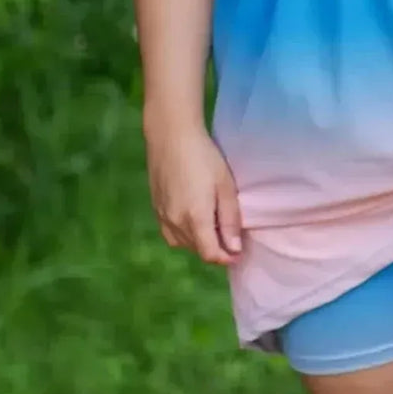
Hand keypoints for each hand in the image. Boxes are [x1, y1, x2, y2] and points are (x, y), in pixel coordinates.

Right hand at [144, 120, 242, 265]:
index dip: (225, 257)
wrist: (171, 136)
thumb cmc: (204, 157)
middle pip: (196, 250)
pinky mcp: (154, 208)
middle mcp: (175, 223)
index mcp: (195, 219)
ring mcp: (161, 216)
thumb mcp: (225, 186)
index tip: (238, 252)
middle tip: (229, 234)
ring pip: (182, 243)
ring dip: (198, 242)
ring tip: (213, 227)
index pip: (209, 253)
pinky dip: (183, 235)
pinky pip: (170, 233)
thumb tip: (234, 249)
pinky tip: (192, 220)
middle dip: (214, 248)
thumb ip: (230, 219)